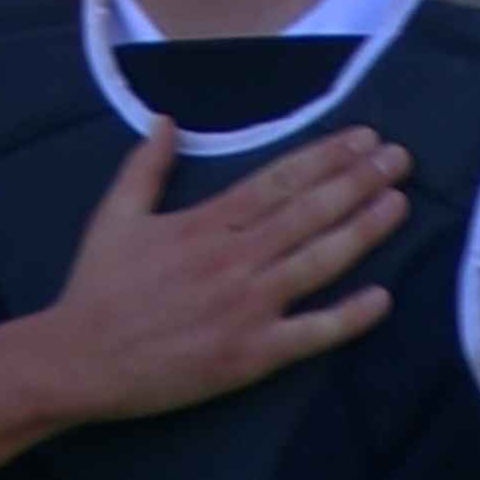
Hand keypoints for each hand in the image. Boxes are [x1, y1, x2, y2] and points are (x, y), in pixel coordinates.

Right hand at [28, 117, 410, 422]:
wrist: (81, 359)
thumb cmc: (99, 287)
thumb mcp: (115, 214)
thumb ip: (145, 166)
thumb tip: (166, 120)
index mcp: (205, 222)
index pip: (278, 180)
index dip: (325, 156)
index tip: (362, 138)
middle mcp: (234, 258)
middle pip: (308, 212)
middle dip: (357, 181)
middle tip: (399, 158)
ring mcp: (247, 306)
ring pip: (318, 261)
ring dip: (363, 230)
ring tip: (399, 202)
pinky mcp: (252, 353)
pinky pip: (311, 332)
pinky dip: (348, 316)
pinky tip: (382, 297)